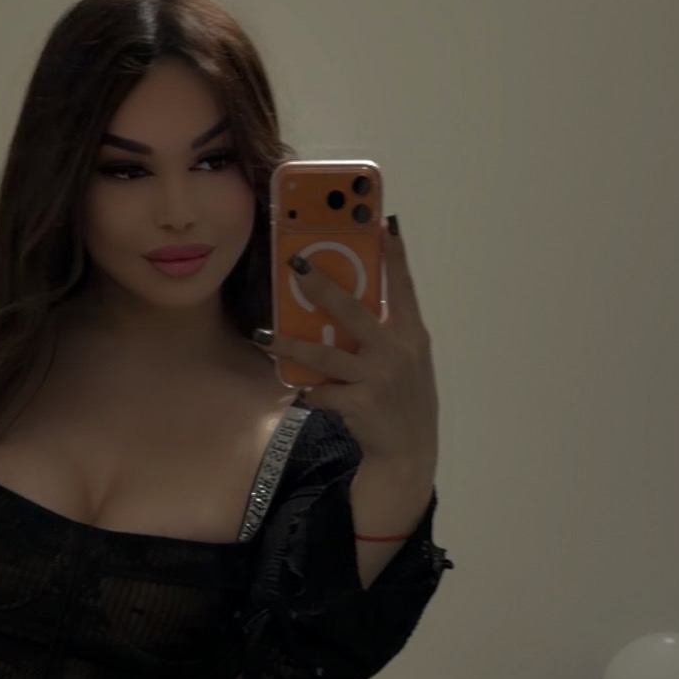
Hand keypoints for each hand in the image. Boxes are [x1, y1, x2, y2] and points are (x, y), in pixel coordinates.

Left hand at [257, 218, 438, 474]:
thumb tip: (353, 306)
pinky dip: (312, 392)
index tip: (383, 225)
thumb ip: (389, 335)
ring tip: (266, 336)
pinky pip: (322, 391)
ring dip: (290, 346)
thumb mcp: (409, 362)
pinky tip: (307, 393)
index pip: (404, 288)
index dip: (395, 257)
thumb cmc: (405, 401)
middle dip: (323, 287)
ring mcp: (377, 378)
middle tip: (298, 265)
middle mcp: (397, 352)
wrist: (408, 452)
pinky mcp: (358, 403)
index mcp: (413, 336)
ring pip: (323, 355)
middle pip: (353, 311)